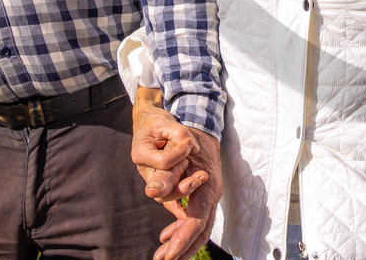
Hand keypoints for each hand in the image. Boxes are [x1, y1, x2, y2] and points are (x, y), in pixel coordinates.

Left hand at [131, 89, 222, 259]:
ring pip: (200, 225)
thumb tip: (153, 193)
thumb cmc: (186, 133)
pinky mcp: (204, 192)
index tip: (166, 255)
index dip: (181, 240)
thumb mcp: (176, 151)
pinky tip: (165, 236)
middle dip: (182, 248)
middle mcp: (212, 192)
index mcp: (209, 185)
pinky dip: (182, 228)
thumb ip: (167, 173)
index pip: (196, 221)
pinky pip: (196, 216)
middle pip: (201, 229)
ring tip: (161, 254)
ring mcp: (210, 192)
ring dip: (181, 241)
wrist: (201, 119)